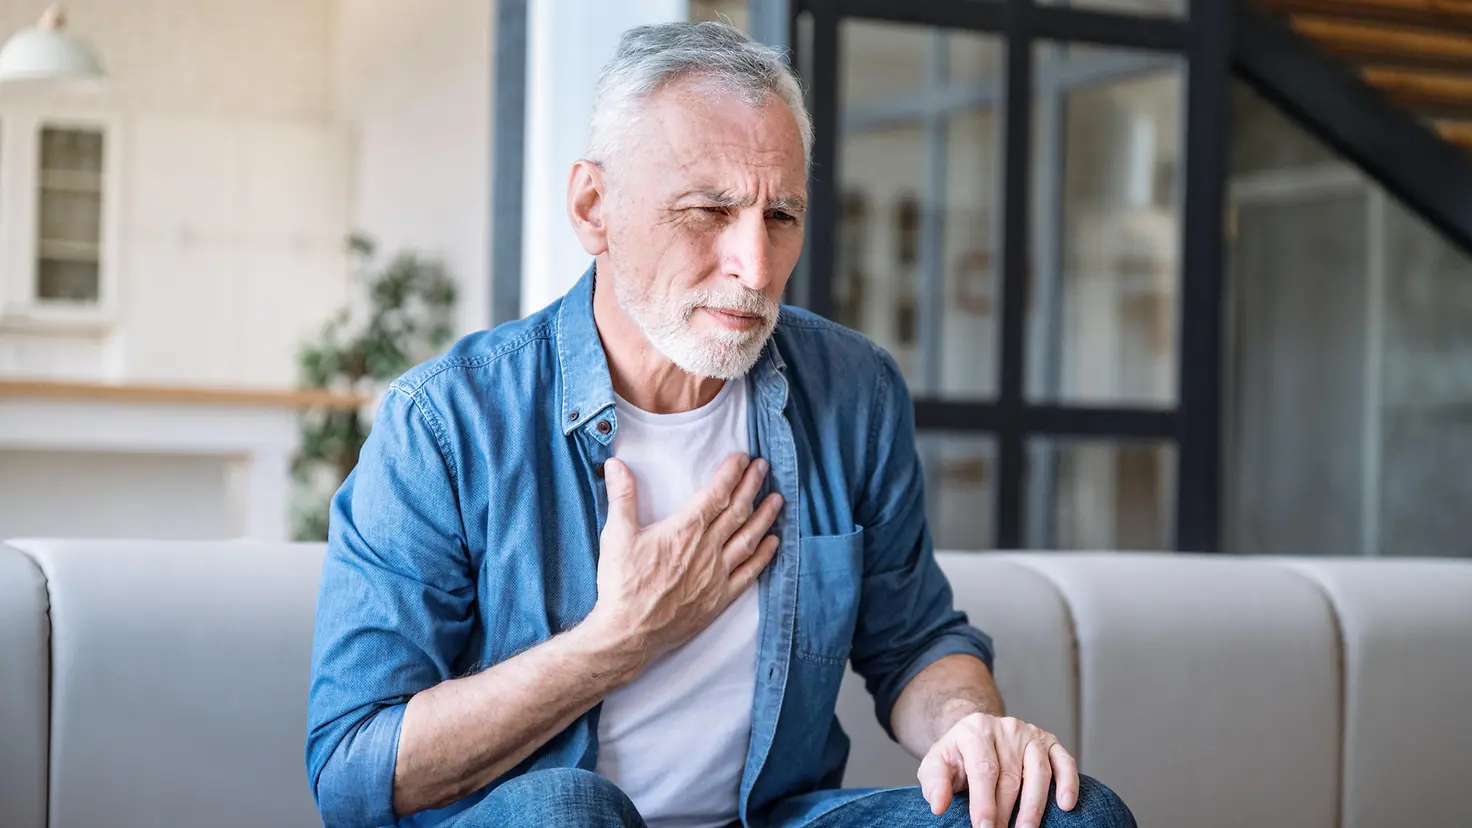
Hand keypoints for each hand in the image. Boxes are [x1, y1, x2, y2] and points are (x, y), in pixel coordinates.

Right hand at [589, 452, 781, 662]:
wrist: (628, 633)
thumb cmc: (622, 584)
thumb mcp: (616, 535)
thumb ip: (621, 497)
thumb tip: (616, 465)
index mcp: (684, 530)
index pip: (715, 494)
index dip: (731, 474)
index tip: (742, 458)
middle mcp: (706, 549)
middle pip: (737, 511)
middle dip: (752, 486)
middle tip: (764, 467)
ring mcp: (716, 575)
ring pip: (749, 539)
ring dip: (765, 517)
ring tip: (778, 499)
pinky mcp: (719, 598)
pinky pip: (749, 573)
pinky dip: (763, 556)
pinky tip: (773, 543)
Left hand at [916, 713, 1078, 827]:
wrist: (977, 736)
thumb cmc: (958, 756)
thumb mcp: (937, 764)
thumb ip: (934, 782)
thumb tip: (937, 805)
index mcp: (975, 729)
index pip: (983, 768)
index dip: (984, 802)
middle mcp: (1006, 727)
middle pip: (1010, 776)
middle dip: (1005, 812)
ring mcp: (1030, 733)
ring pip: (1038, 771)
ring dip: (1033, 807)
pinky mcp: (1049, 742)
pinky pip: (1064, 761)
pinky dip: (1068, 783)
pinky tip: (1066, 805)